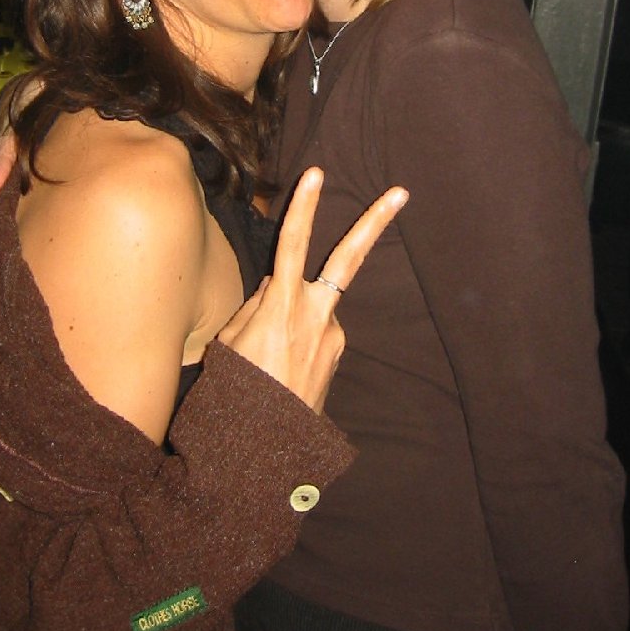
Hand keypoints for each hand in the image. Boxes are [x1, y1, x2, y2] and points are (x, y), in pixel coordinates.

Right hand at [0, 74, 43, 214]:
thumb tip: (56, 88)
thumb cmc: (39, 92)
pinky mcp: (0, 153)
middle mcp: (4, 137)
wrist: (26, 88)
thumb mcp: (43, 87)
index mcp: (16, 124)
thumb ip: (47, 88)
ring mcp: (0, 145)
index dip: (1, 166)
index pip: (6, 147)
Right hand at [217, 169, 407, 413]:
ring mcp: (332, 338)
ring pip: (312, 306)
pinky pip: (312, 333)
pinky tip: (274, 373)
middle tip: (403, 192)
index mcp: (282, 307)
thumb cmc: (232, 396)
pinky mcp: (335, 358)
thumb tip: (274, 287)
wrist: (261, 456)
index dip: (304, 207)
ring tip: (259, 366)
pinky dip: (293, 341)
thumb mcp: (227, 343)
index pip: (293, 244)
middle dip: (375, 222)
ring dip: (289, 320)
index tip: (317, 173)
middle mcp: (317, 316)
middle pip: (348, 259)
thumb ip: (253, 306)